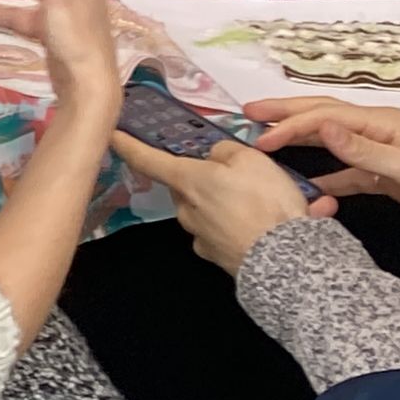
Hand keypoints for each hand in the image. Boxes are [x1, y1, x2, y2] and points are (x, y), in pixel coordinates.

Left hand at [114, 125, 323, 274]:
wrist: (286, 262)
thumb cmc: (266, 206)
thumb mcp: (251, 159)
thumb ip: (226, 152)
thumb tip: (215, 157)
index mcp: (187, 181)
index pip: (147, 160)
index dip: (129, 145)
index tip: (113, 137)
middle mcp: (186, 209)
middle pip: (183, 186)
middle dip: (201, 178)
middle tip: (235, 176)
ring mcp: (199, 236)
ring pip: (202, 210)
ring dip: (221, 204)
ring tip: (257, 203)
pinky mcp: (215, 257)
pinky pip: (218, 232)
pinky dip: (232, 226)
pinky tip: (256, 226)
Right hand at [246, 97, 399, 223]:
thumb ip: (365, 151)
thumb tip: (322, 129)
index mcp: (380, 122)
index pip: (325, 118)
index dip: (291, 126)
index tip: (260, 139)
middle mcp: (377, 130)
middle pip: (324, 117)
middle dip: (286, 114)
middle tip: (248, 114)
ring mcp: (382, 152)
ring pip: (332, 141)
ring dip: (300, 140)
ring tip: (267, 142)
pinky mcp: (388, 176)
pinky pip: (350, 172)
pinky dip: (328, 177)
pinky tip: (311, 189)